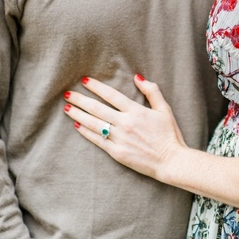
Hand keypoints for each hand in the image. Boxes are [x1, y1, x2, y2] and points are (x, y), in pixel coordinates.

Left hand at [63, 76, 185, 180]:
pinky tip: (77, 125)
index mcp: (136, 111)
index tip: (84, 80)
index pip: (111, 95)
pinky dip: (86, 132)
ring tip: (67, 108)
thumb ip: (151, 91)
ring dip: (78, 115)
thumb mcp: (164, 109)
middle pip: (98, 109)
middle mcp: (125, 123)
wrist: (171, 161)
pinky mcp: (117, 153)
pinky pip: (98, 140)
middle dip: (81, 100)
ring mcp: (120, 139)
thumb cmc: (169, 134)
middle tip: (68, 94)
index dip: (96, 87)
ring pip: (94, 124)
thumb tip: (137, 77)